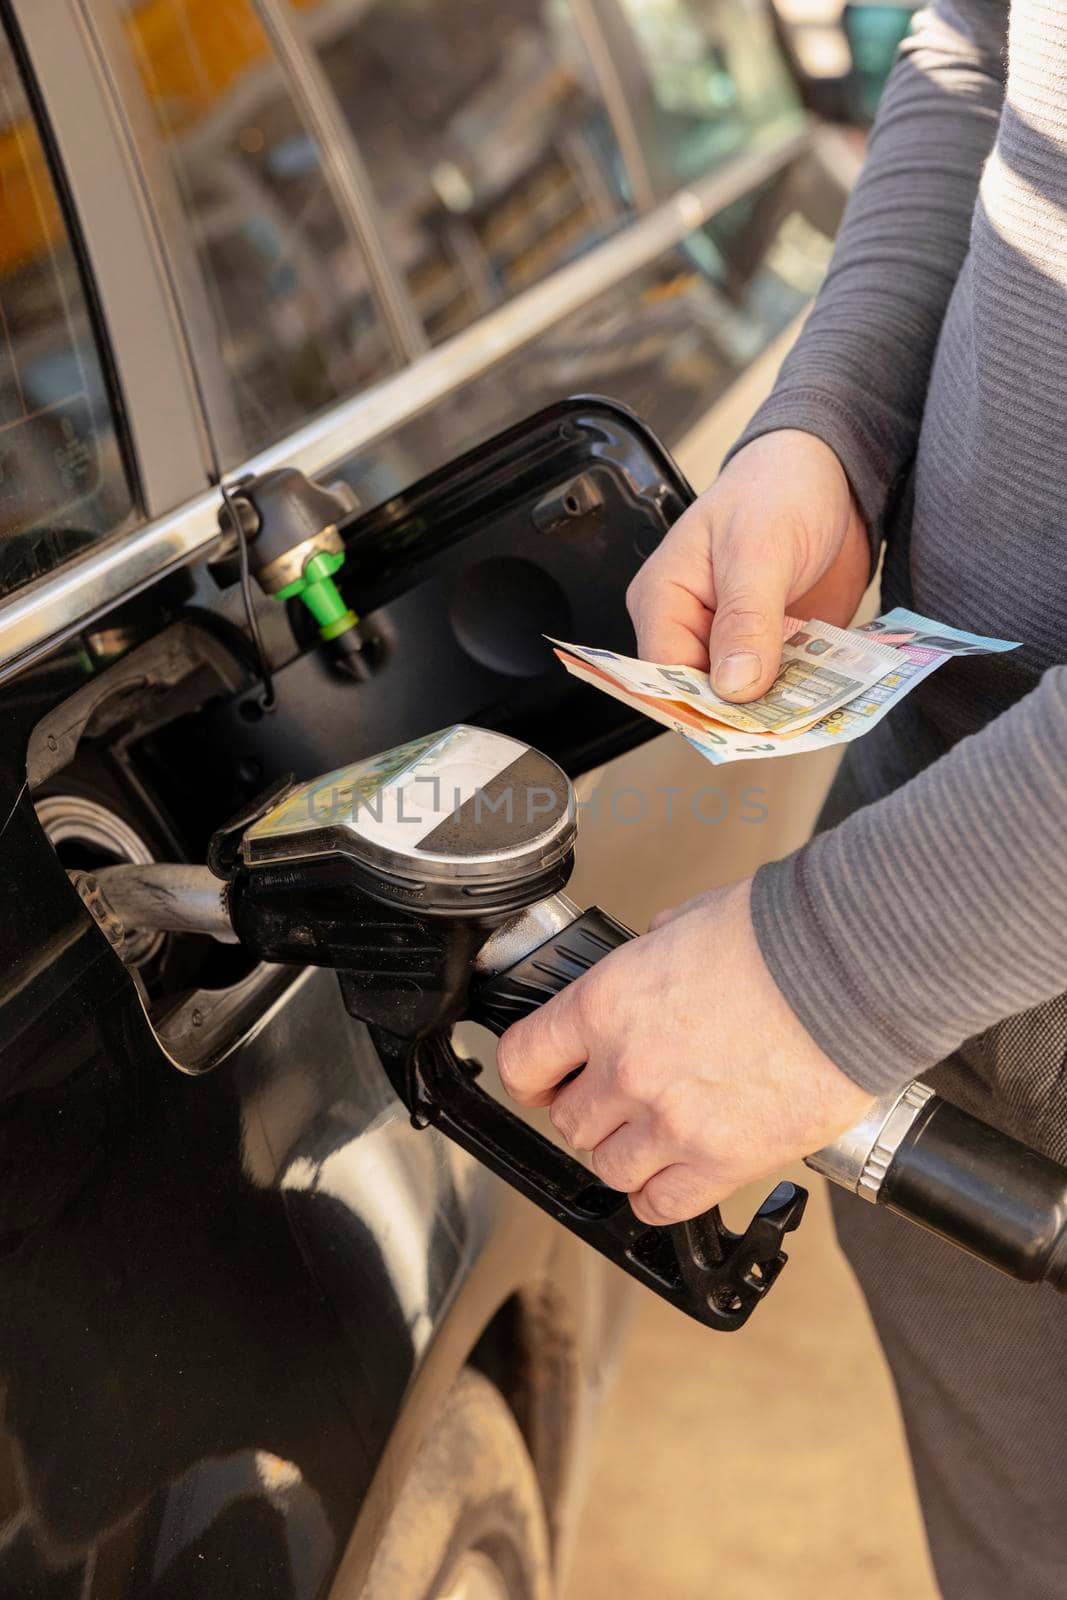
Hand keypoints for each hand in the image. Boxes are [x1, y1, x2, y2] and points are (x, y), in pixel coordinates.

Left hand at [496, 880, 873, 1224]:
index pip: (525, 1061)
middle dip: (590, 1112)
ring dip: (626, 1154)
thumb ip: (648, 954)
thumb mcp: (685, 922)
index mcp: (605, 1005)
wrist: (847, 971)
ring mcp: (671, 1122)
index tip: (544, 1081)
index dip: (531, 1075)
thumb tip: (647, 959)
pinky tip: (674, 1175)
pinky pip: (661, 1205)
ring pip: (609, 1168)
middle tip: (618, 1101)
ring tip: (655, 1135)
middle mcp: (627, 1069)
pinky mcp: (722, 1161)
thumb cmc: (778, 937)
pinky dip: (660, 1196)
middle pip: (570, 1122)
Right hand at [626, 429, 869, 700]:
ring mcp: (735, 643)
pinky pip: (784, 688)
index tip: (743, 724)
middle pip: (704, 695)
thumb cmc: (777, 489)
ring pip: (747, 700)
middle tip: (788, 724)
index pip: (665, 673)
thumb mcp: (758, 549)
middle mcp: (693, 628)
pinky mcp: (775, 651)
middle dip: (744, 713)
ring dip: (780, 710)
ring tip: (816, 716)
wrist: (836, 474)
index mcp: (665, 600)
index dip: (700, 703)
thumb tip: (733, 685)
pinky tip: (831, 701)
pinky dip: (805, 697)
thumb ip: (745, 618)